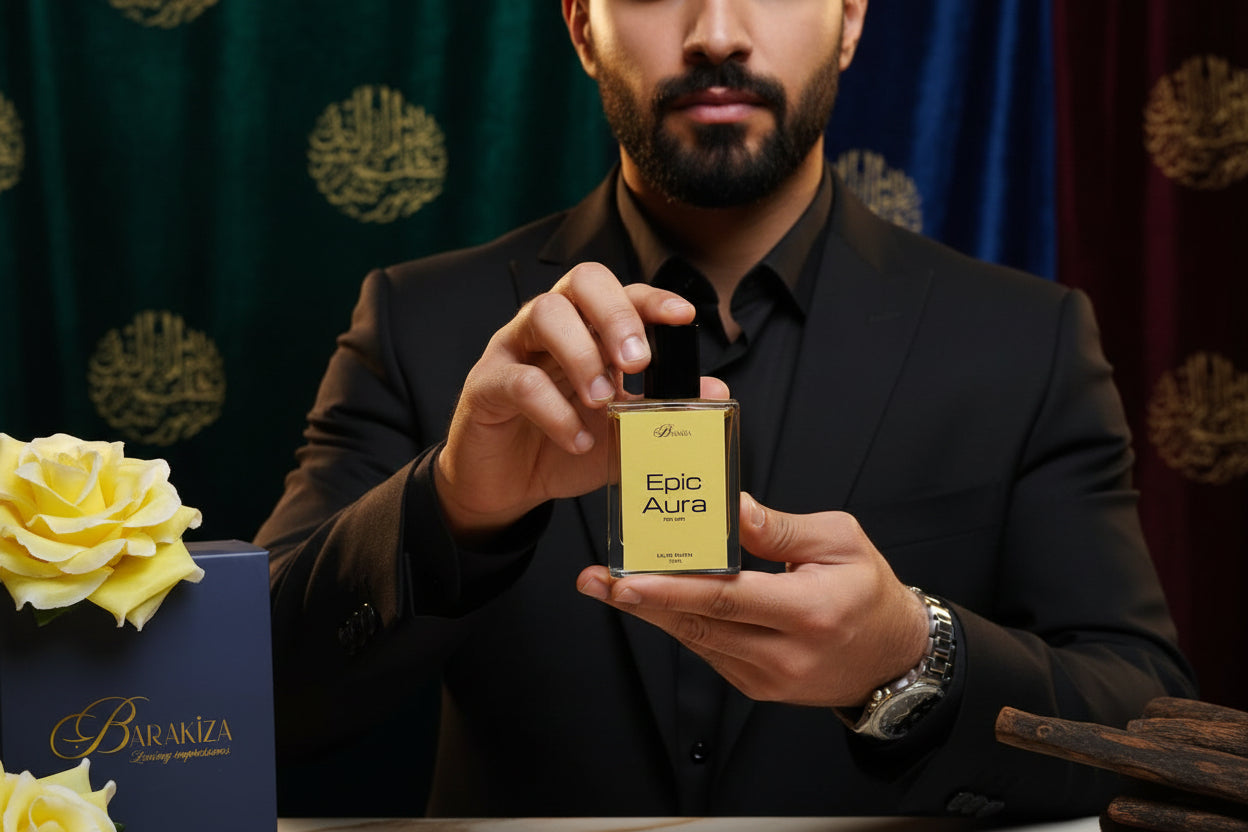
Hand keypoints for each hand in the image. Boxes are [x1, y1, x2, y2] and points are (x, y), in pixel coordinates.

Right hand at [435, 262, 721, 542]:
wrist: (507, 487)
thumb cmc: (562, 446)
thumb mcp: (622, 432)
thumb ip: (661, 411)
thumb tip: (715, 391)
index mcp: (586, 330)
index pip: (621, 293)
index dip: (652, 298)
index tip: (683, 317)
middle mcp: (550, 327)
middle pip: (582, 282)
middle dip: (617, 315)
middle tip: (639, 362)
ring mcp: (513, 350)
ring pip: (544, 314)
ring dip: (583, 355)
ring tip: (603, 400)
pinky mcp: (486, 385)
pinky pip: (520, 381)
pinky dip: (556, 412)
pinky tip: (578, 440)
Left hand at [576, 492, 929, 707]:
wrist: (892, 656)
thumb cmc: (868, 590)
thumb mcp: (839, 540)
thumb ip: (780, 528)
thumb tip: (733, 509)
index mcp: (809, 611)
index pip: (727, 597)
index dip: (671, 589)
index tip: (626, 578)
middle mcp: (785, 653)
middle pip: (699, 624)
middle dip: (641, 601)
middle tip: (596, 581)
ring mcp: (768, 677)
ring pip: (697, 640)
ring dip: (651, 613)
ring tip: (609, 587)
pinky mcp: (756, 686)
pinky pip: (709, 651)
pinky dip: (680, 625)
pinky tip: (653, 604)